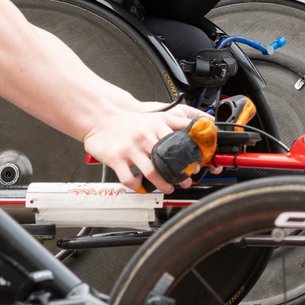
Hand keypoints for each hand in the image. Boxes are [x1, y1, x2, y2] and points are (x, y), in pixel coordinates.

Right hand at [82, 102, 207, 192]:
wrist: (100, 119)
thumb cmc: (130, 121)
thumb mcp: (156, 116)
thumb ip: (178, 121)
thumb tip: (204, 122)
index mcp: (156, 125)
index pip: (178, 142)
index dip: (189, 156)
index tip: (195, 166)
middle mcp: (144, 137)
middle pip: (167, 160)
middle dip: (178, 175)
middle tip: (184, 181)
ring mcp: (130, 149)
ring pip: (151, 172)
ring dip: (162, 184)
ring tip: (168, 188)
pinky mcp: (116, 159)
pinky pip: (130, 179)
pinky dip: (138, 186)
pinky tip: (142, 186)